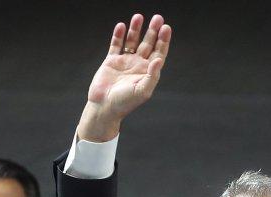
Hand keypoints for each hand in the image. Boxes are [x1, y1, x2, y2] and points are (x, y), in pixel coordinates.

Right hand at [76, 13, 172, 141]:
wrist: (104, 107)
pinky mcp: (111, 61)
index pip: (158, 53)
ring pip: (132, 41)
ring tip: (138, 16)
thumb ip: (152, 76)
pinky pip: (116, 45)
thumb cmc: (125, 102)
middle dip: (152, 31)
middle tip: (157, 18)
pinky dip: (118, 36)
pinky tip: (122, 26)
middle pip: (147, 44)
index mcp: (147, 72)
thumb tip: (159, 60)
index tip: (166, 28)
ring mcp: (124, 62)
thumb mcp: (142, 91)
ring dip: (135, 30)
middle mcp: (137, 65)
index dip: (163, 41)